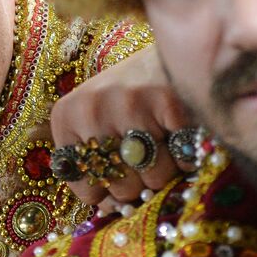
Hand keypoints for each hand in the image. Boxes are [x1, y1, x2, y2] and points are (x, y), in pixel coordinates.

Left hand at [49, 47, 187, 208]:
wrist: (174, 47)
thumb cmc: (134, 93)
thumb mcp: (98, 119)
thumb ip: (94, 163)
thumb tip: (107, 209)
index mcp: (67, 116)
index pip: (86, 188)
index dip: (109, 192)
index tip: (123, 175)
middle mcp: (91, 109)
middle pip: (121, 188)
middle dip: (141, 181)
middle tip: (148, 152)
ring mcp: (128, 104)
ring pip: (154, 179)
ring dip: (167, 169)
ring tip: (164, 138)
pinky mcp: (168, 102)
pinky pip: (182, 160)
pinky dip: (189, 156)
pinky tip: (182, 132)